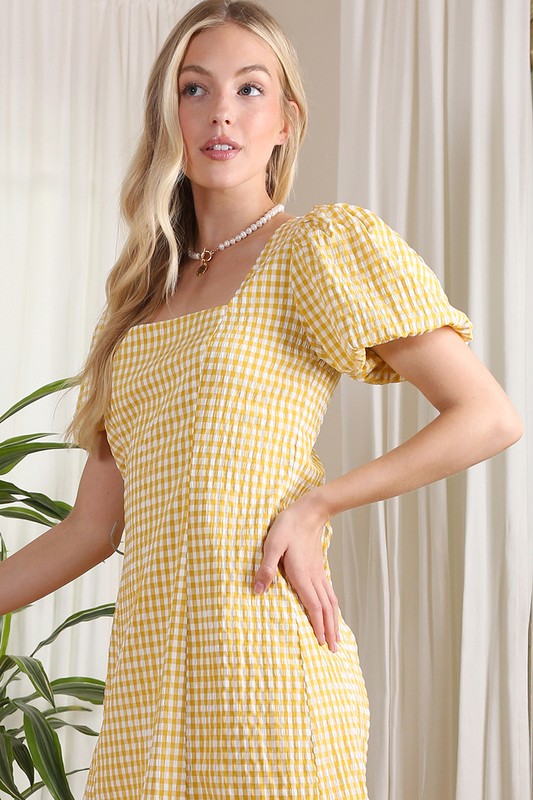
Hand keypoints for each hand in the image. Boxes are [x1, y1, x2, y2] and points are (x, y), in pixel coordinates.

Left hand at [253, 493, 339, 651]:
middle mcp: (314, 577)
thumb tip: (257, 590)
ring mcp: (319, 573)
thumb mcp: (272, 544)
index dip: (317, 625)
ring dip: (334, 621)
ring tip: (336, 637)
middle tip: (333, 649)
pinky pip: (330, 592)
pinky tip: (332, 611)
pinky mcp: (319, 567)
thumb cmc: (288, 526)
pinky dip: (333, 607)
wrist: (309, 511)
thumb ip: (266, 568)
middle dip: (329, 630)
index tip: (321, 643)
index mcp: (302, 575)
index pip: (313, 606)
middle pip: (325, 609)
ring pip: (330, 602)